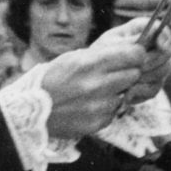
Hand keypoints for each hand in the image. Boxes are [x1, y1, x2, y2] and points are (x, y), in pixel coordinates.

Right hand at [36, 31, 170, 141]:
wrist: (34, 111)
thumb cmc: (54, 79)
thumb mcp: (74, 58)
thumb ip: (103, 54)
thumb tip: (131, 49)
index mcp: (91, 63)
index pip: (134, 54)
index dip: (136, 53)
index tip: (132, 55)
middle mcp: (98, 84)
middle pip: (135, 73)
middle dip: (129, 71)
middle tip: (115, 73)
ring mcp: (100, 105)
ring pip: (127, 92)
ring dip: (118, 91)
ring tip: (99, 90)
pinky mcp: (99, 122)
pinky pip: (115, 111)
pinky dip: (108, 107)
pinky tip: (92, 104)